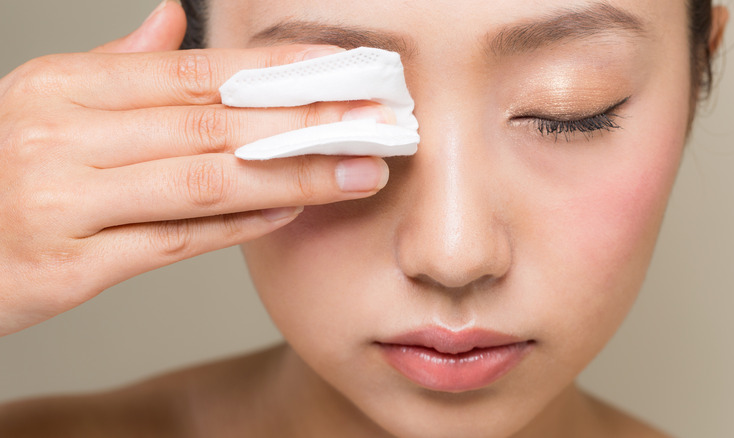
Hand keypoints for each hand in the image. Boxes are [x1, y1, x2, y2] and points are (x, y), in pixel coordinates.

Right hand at [0, 2, 389, 335]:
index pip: (195, 73)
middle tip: (375, 121)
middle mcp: (62, 138)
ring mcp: (65, 203)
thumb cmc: (1, 174)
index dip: (277, 72)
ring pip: (205, 182)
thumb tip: (175, 19)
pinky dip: (240, 226)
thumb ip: (118, 67)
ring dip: (292, 177)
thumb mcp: (45, 104)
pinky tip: (290, 212)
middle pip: (213, 124)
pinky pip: (175, 241)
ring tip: (356, 171)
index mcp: (63, 87)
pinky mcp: (71, 266)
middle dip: (306, 122)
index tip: (343, 73)